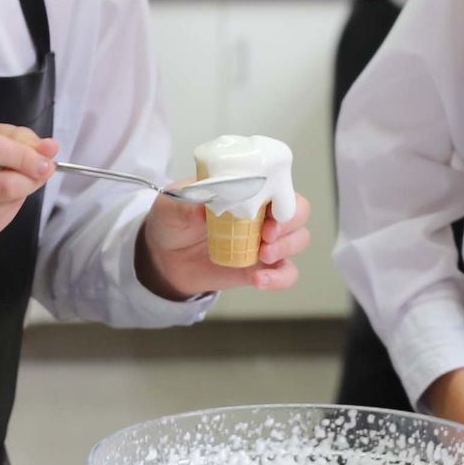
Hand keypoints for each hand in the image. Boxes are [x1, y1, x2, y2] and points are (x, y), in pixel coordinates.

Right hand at [0, 121, 57, 251]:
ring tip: (16, 180)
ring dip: (23, 192)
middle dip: (32, 177)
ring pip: (5, 206)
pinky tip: (0, 198)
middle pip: (1, 186)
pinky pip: (0, 224)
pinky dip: (11, 208)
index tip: (46, 157)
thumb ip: (7, 135)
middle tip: (41, 169)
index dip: (23, 154)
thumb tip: (50, 149)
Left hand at [134, 191, 309, 300]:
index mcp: (247, 189)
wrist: (163, 257)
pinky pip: (286, 273)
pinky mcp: (259, 268)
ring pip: (299, 240)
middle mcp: (262, 213)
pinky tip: (259, 280)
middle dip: (290, 223)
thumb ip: (188, 202)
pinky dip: (280, 278)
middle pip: (298, 211)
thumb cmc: (173, 221)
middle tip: (267, 234)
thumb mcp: (171, 204)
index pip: (280, 184)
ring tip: (263, 255)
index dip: (283, 195)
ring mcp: (264, 242)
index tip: (269, 209)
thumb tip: (208, 205)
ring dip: (288, 247)